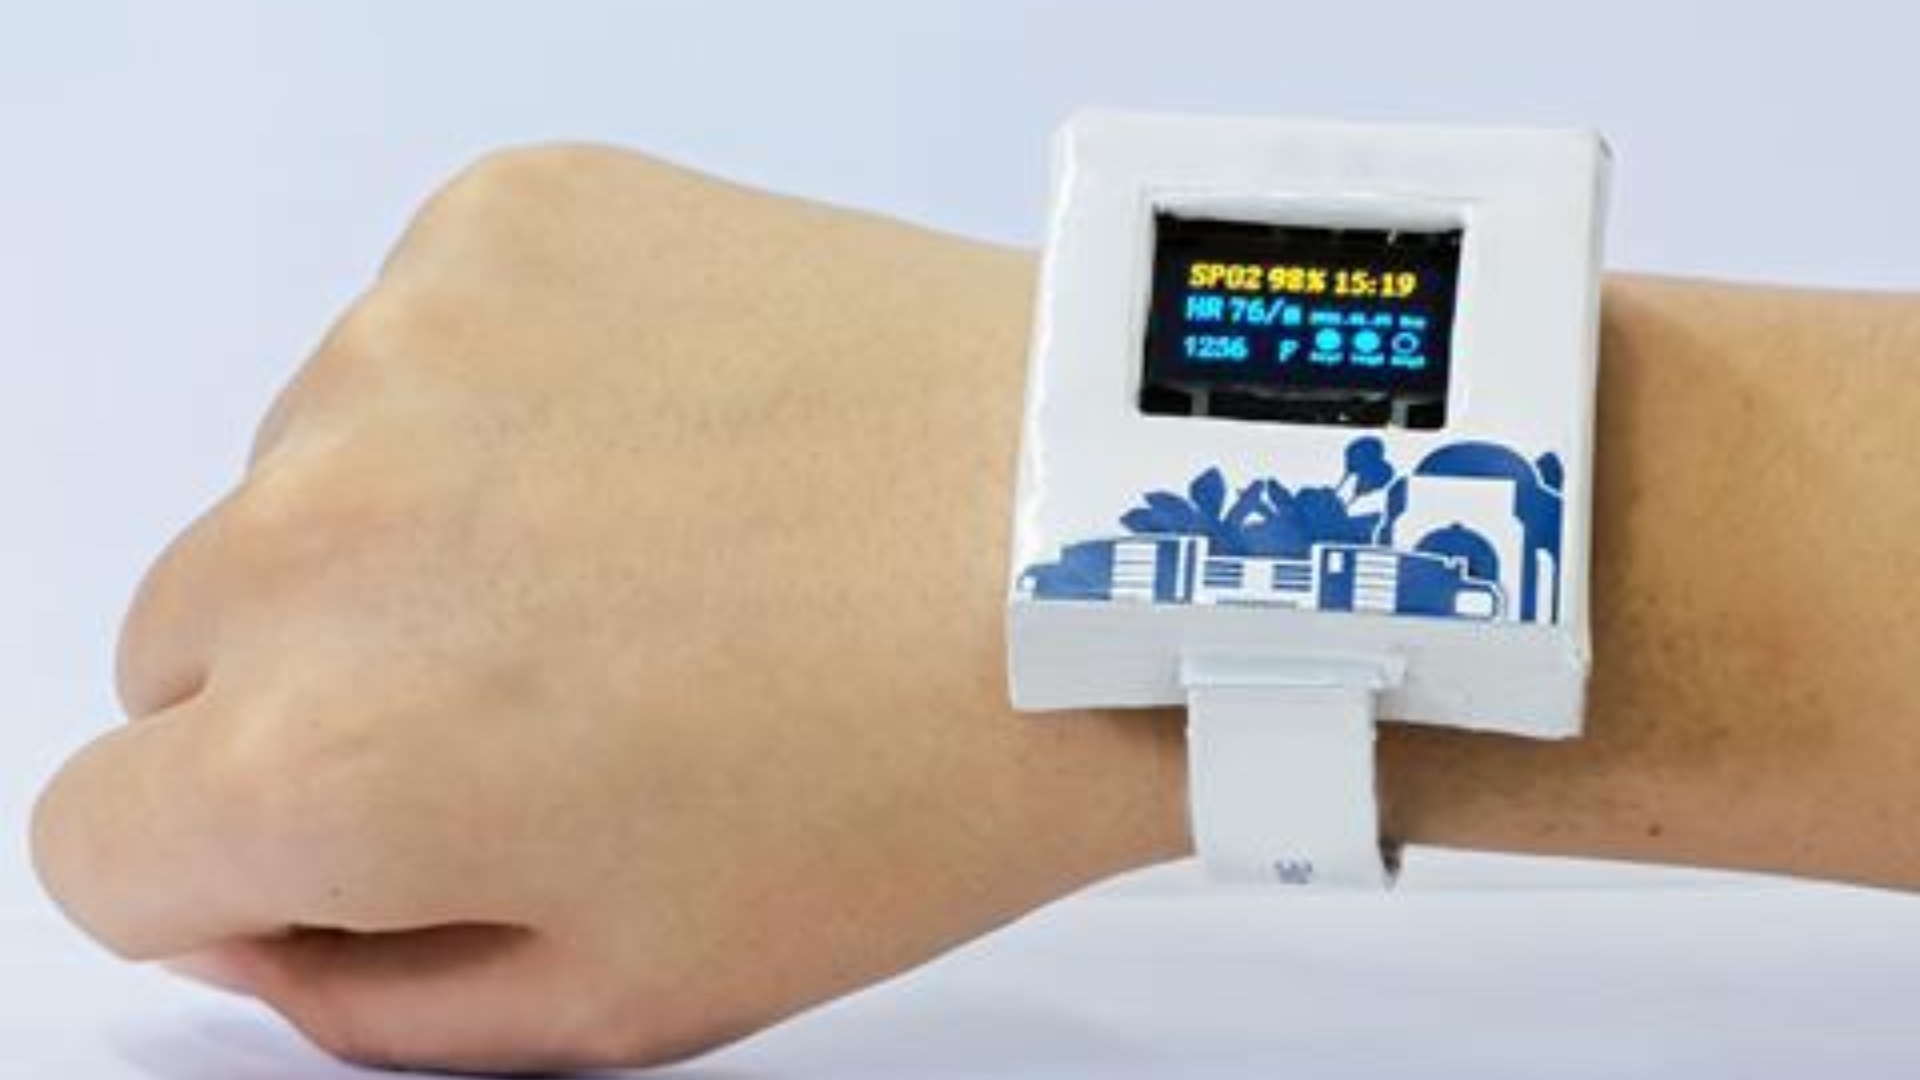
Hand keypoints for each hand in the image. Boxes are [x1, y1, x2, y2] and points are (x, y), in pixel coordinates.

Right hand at [31, 146, 1187, 1072]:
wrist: (1095, 536)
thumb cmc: (907, 782)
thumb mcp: (631, 989)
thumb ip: (378, 991)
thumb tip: (257, 916)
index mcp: (325, 760)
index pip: (100, 839)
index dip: (229, 864)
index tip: (358, 840)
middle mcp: (317, 532)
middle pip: (186, 645)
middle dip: (320, 695)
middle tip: (543, 696)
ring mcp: (408, 344)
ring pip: (302, 481)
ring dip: (414, 533)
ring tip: (644, 556)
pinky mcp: (509, 222)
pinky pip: (422, 340)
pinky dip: (504, 396)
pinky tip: (669, 441)